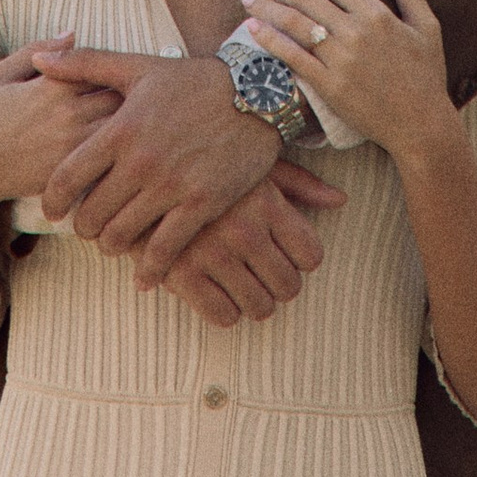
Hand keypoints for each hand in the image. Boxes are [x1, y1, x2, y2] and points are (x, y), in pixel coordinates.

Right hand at [0, 42, 116, 227]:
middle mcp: (67, 113)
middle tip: (135, 97)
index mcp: (52, 84)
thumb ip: (35, 51)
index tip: (118, 73)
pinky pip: (109, 159)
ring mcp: (72, 144)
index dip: (115, 68)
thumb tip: (72, 33)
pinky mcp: (73, 172)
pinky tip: (117, 149)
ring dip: (131, 123)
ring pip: (121, 128)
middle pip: (121, 96)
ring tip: (132, 122)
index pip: (102, 66)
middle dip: (132, 95)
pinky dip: (118, 151)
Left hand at [28, 46, 276, 273]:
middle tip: (88, 228)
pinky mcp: (202, 204)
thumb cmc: (194, 79)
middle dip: (84, 227)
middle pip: (91, 215)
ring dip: (112, 246)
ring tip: (113, 243)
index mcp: (121, 129)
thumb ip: (84, 64)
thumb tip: (40, 57)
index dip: (52, 201)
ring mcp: (172, 185)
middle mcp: (141, 161)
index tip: (52, 211)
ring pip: (121, 237)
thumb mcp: (137, 66)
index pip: (67, 177)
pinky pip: (164, 249)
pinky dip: (150, 268)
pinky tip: (145, 275)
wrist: (258, 92)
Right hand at [161, 164, 345, 327]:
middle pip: (289, 287)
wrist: (134, 162)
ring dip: (254, 302)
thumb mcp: (249, 161)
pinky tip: (215, 291)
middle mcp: (243, 229)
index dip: (301, 260)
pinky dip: (224, 311)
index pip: (311, 256)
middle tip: (264, 275)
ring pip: (259, 307)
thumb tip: (341, 200)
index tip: (286, 254)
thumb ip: (297, 183)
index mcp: (265, 200)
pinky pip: (222, 316)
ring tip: (241, 285)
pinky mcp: (180, 273)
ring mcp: (212, 253)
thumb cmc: (200, 160)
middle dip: (279, 285)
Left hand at [242, 0, 457, 170]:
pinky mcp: (328, 86)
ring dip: (266, 7)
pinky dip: (269, 39)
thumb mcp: (426, 23)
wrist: (421, 124)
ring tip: (251, 1)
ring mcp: (340, 60)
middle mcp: (355, 33)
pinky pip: (291, 57)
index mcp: (377, 14)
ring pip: (293, 24)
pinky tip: (253, 28)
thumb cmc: (426, 74)